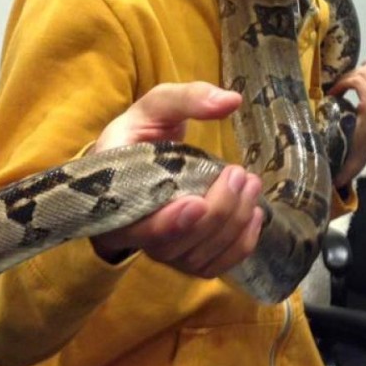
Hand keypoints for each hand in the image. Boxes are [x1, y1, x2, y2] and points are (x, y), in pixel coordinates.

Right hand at [90, 82, 264, 276]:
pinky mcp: (183, 258)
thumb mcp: (155, 107)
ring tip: (251, 185)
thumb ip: (187, 99)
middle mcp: (132, 233)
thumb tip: (230, 101)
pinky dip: (239, 245)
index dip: (167, 224)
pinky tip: (253, 216)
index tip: (197, 203)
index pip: (135, 227)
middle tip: (240, 173)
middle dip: (217, 211)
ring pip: (197, 258)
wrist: (139, 163)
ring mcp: (159, 250)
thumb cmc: (141, 134)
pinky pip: (212, 267)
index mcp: (112, 197)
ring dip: (232, 224)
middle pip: (175, 244)